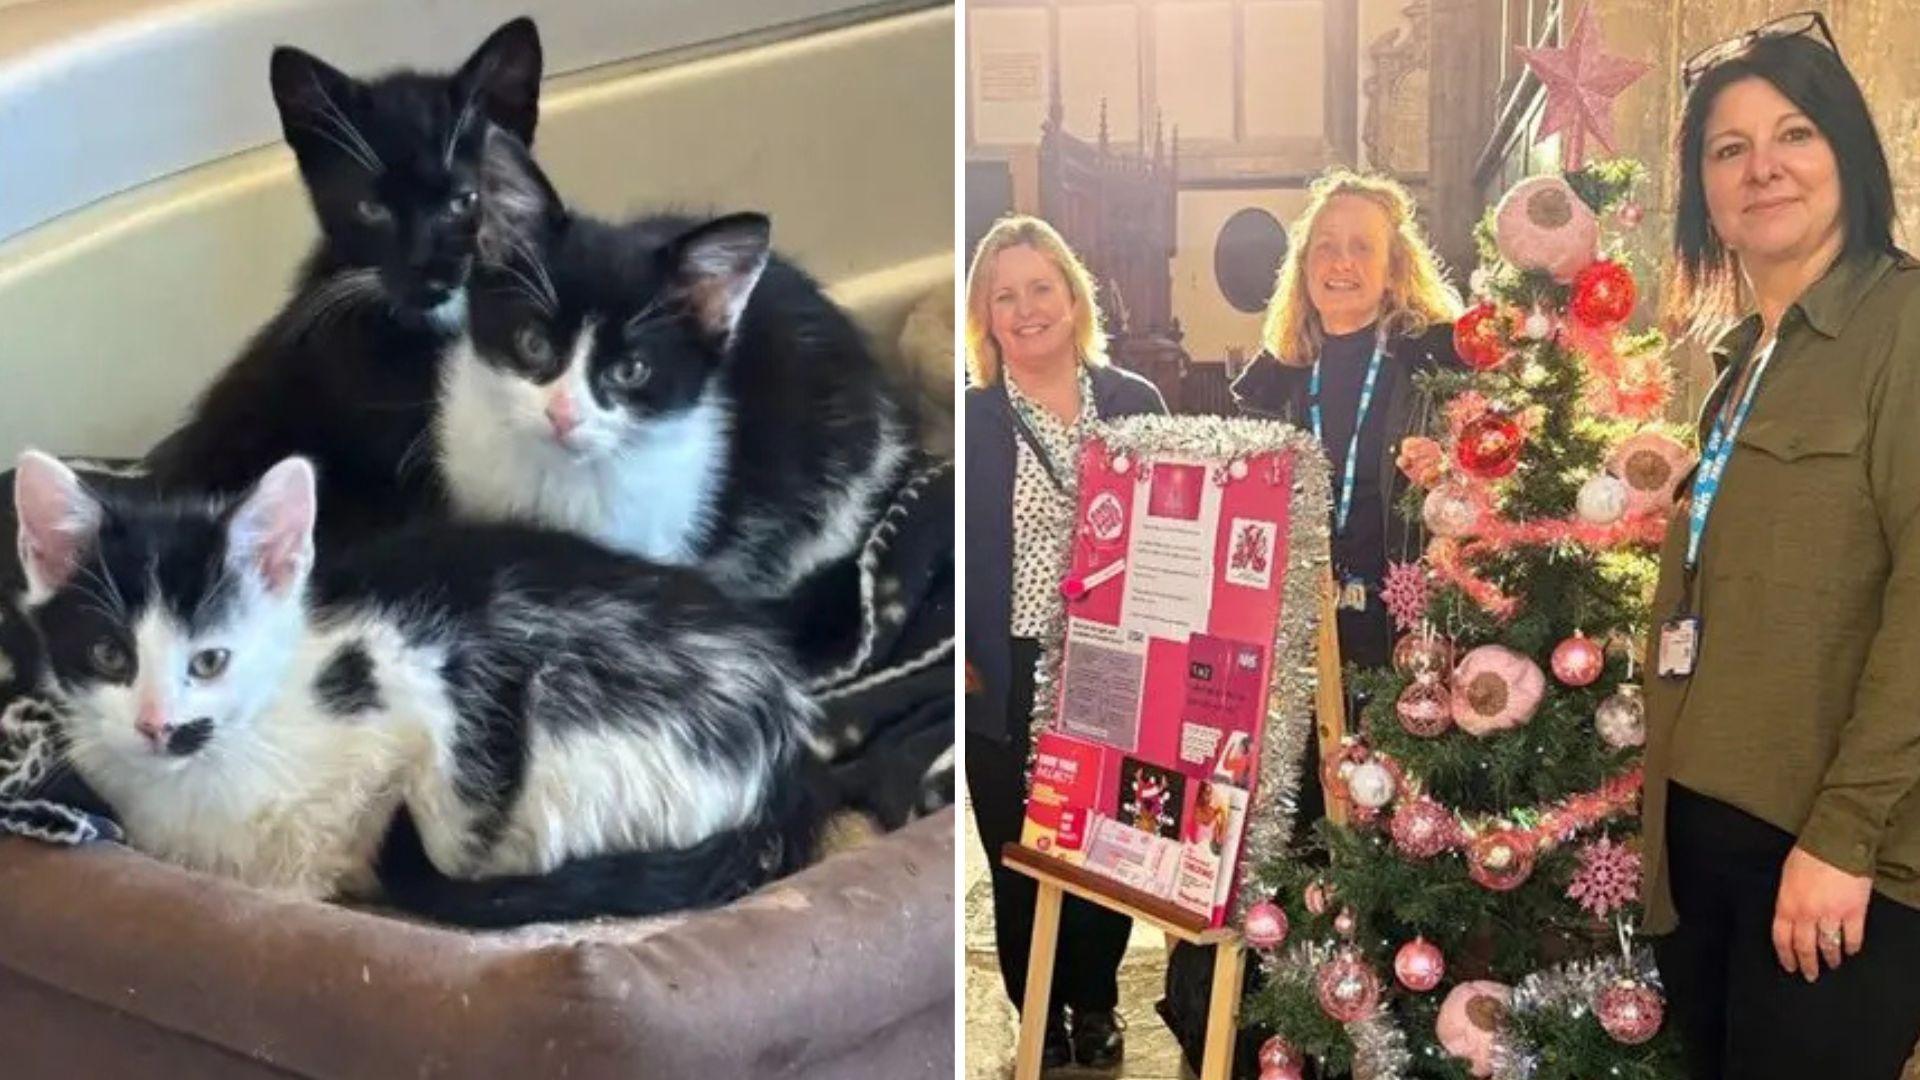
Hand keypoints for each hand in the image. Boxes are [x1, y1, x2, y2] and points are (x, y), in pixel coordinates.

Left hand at [1772, 845, 1871, 980]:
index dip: (1785, 956)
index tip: (1789, 967)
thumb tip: (1791, 918)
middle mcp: (1807, 914)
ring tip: (1832, 964)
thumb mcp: (1786, 878)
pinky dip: (1852, 947)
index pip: (1781, 939)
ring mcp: (1831, 914)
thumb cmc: (1807, 855)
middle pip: (1805, 947)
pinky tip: (1851, 951)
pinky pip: (1852, 938)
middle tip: (1810, 975)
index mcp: (1786, 905)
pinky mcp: (1854, 912)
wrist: (1835, 842)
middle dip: (1807, 964)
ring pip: (1829, 946)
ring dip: (1830, 958)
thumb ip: (1788, 900)